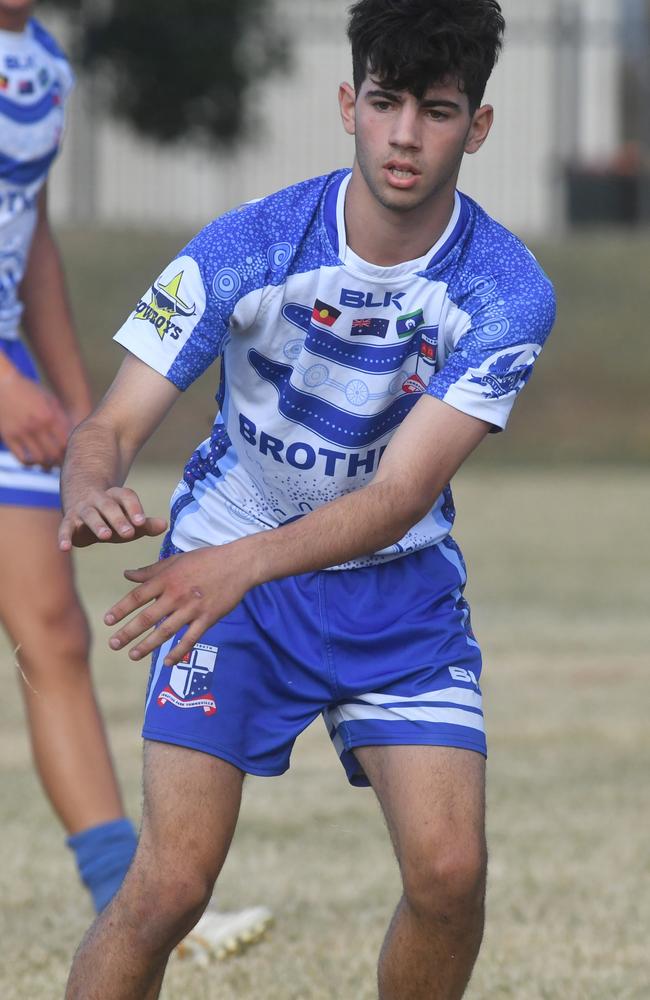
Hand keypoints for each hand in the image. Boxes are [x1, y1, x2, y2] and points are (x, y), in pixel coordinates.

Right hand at [0, 371, 69, 467]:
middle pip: (54, 454)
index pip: (65, 443)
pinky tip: (33, 461)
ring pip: (38, 459)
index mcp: (50, 416)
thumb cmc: (31, 391)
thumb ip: (61, 417)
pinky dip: (29, 463)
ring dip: (45, 464)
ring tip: (48, 464)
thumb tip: (72, 437)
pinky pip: (21, 458)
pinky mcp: (8, 436)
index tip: (70, 453)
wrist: (4, 383)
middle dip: (59, 461)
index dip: (70, 451)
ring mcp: (21, 432)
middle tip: (61, 462)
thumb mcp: (50, 399)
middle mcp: (36, 426)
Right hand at [58, 486, 166, 549]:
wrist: (81, 500)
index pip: (127, 497)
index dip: (135, 509)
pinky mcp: (69, 521)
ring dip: (97, 524)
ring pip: (89, 514)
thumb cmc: (112, 516)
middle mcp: (99, 500)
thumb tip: (164, 525)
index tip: (141, 522)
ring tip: (105, 536)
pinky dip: (63, 537)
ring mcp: (83, 509)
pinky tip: (65, 548)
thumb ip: (144, 524)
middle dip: (119, 519)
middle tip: (129, 532)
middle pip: (109, 506)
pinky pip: (65, 528)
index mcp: (116, 496)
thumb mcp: (128, 519)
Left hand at [103, 545, 252, 666]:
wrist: (238, 564)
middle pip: (147, 617)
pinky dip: (178, 651)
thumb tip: (126, 574)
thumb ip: (150, 570)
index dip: (121, 609)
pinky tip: (167, 662)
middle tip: (113, 644)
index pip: (138, 596)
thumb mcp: (175, 560)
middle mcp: (176, 595)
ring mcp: (192, 608)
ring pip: (166, 631)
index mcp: (167, 579)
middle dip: (128, 632)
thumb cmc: (205, 559)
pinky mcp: (207, 618)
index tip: (108, 620)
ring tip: (133, 655)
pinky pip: (190, 638)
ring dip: (148, 645)